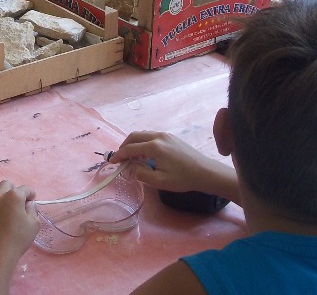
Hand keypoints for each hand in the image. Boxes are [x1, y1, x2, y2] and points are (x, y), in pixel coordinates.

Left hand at [0, 181, 38, 262]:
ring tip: (5, 208)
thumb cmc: (18, 239)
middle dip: (14, 190)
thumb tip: (28, 204)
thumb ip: (32, 210)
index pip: (24, 189)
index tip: (32, 200)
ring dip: (1, 197)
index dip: (30, 194)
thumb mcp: (34, 224)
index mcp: (14, 196)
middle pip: (6, 185)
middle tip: (18, 202)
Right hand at [108, 131, 235, 198]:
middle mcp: (158, 136)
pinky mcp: (171, 137)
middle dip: (124, 146)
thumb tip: (131, 168)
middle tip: (120, 158)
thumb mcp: (160, 182)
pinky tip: (145, 154)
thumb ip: (142, 174)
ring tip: (132, 157)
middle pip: (134, 136)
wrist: (205, 172)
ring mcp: (165, 135)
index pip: (130, 148)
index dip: (119, 155)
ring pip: (143, 134)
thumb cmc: (183, 179)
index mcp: (154, 147)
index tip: (112, 162)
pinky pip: (151, 136)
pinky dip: (143, 142)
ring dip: (134, 143)